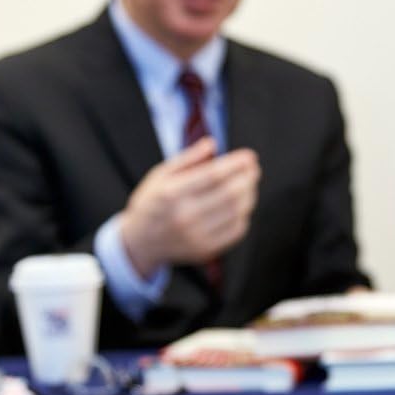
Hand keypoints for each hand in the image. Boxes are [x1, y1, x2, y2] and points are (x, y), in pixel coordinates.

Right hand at [120, 137, 260, 276]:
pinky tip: (242, 205)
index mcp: (171, 193)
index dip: (236, 164)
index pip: (214, 175)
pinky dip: (244, 215)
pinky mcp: (205, 250)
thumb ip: (187, 158)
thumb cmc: (152, 202)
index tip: (249, 156)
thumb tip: (212, 143)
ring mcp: (196, 236)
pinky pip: (236, 231)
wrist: (140, 242)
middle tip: (254, 168)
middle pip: (230, 194)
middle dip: (248, 177)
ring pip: (237, 212)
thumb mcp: (160, 175)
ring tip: (250, 184)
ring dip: (250, 194)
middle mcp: (184, 216)